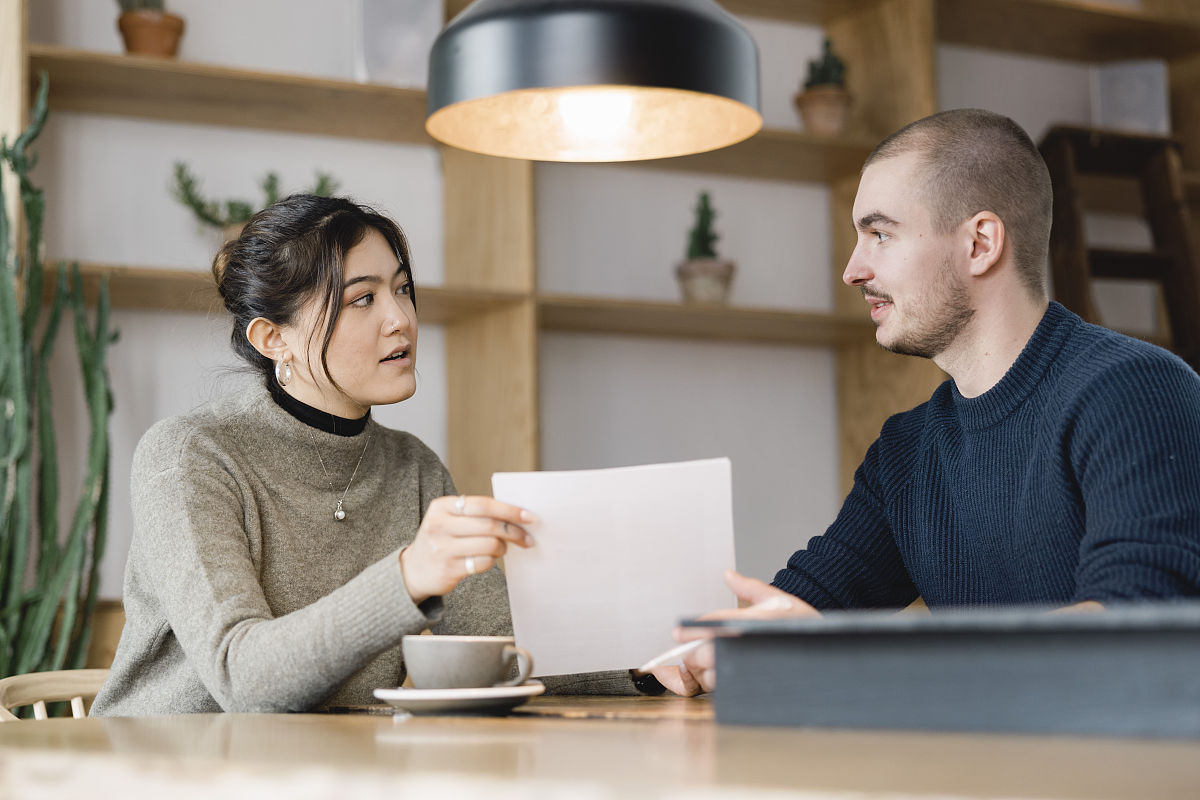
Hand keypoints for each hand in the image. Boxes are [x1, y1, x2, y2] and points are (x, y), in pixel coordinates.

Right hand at [400, 495, 535, 602]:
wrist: (413, 570)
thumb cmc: (441, 540)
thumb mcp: (448, 519)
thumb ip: (475, 514)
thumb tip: (516, 514)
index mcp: (441, 507)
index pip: (483, 504)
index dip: (509, 510)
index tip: (529, 516)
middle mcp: (439, 525)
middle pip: (489, 525)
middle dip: (514, 531)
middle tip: (527, 537)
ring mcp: (442, 548)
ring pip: (489, 545)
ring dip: (503, 547)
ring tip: (502, 548)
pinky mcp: (448, 569)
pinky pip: (483, 563)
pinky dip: (491, 561)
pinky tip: (488, 559)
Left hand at [668, 569, 818, 694]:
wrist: (829, 649)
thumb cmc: (803, 624)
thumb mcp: (778, 599)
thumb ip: (749, 587)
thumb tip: (728, 574)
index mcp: (753, 620)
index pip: (712, 623)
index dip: (691, 629)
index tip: (677, 633)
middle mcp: (750, 644)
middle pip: (706, 652)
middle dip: (694, 653)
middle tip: (693, 650)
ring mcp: (750, 667)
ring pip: (712, 675)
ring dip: (706, 671)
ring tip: (716, 662)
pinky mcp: (752, 685)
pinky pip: (725, 691)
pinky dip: (719, 684)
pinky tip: (727, 675)